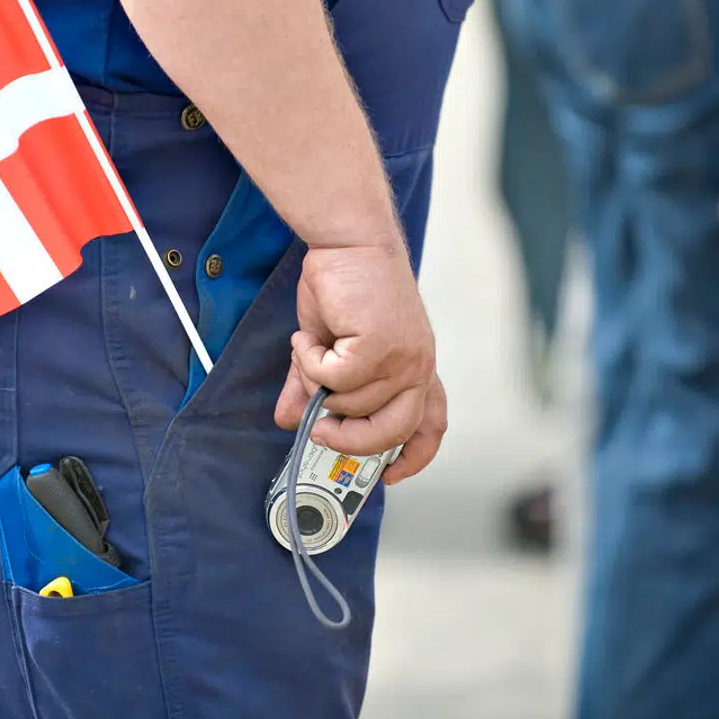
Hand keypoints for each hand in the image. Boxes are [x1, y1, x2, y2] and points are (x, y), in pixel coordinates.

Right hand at [273, 244, 443, 481]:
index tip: (387, 476)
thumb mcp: (328, 347)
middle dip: (350, 439)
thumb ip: (314, 386)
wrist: (349, 242)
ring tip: (307, 349)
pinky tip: (306, 339)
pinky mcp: (380, 345)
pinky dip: (310, 362)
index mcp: (415, 368)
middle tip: (318, 428)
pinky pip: (334, 378)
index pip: (430, 425)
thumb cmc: (345, 287)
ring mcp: (404, 358)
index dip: (413, 457)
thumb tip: (288, 419)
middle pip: (392, 431)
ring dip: (316, 380)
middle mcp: (418, 366)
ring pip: (350, 402)